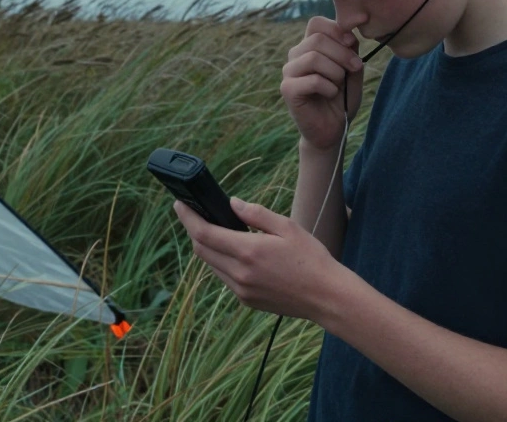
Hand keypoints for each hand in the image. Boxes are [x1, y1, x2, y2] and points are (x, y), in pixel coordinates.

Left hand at [173, 197, 343, 320]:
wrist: (327, 296)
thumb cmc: (311, 258)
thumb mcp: (287, 227)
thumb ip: (256, 214)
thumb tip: (232, 204)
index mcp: (248, 252)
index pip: (204, 233)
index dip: (188, 218)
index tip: (179, 204)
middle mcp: (240, 274)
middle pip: (201, 250)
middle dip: (194, 230)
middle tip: (194, 214)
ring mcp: (242, 290)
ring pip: (211, 265)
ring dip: (208, 247)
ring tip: (214, 230)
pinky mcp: (247, 301)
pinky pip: (225, 278)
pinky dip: (222, 262)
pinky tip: (234, 253)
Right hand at [281, 17, 363, 150]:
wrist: (333, 128)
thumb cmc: (342, 97)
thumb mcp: (352, 69)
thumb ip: (350, 49)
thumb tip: (348, 34)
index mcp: (309, 46)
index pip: (316, 23)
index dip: (336, 30)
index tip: (352, 44)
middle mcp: (295, 56)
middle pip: (317, 39)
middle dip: (343, 53)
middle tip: (356, 68)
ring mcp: (288, 72)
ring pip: (314, 58)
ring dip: (336, 71)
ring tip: (339, 84)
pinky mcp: (287, 90)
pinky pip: (313, 80)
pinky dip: (329, 88)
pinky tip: (331, 94)